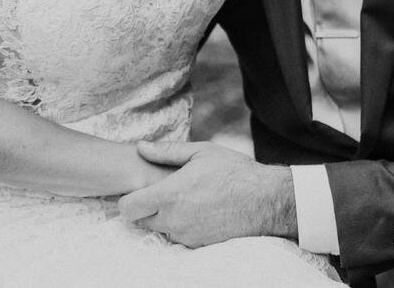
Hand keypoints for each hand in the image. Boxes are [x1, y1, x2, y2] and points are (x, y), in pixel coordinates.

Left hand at [118, 141, 295, 247]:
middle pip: (141, 220)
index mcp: (169, 195)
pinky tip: (198, 210)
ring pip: (161, 229)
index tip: (139, 190)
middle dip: (147, 208)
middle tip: (163, 192)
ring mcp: (186, 236)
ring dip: (165, 217)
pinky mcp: (198, 245)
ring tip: (186, 199)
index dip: (128, 199)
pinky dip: (182, 226)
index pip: (127, 208)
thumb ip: (166, 152)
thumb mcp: (201, 153)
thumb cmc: (234, 172)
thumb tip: (141, 147)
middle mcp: (174, 220)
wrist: (266, 201)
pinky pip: (179, 237)